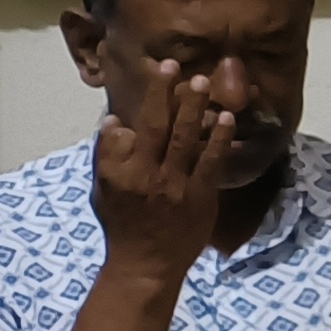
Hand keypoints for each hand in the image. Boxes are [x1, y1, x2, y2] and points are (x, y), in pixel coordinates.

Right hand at [90, 66, 235, 281]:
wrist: (146, 264)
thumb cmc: (123, 224)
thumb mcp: (103, 191)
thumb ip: (108, 156)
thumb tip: (116, 121)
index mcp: (121, 172)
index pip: (133, 126)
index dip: (148, 97)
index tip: (159, 71)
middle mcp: (147, 174)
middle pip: (158, 126)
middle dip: (167, 93)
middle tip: (176, 65)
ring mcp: (176, 184)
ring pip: (185, 138)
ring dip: (194, 108)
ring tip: (202, 81)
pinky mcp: (201, 196)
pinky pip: (212, 162)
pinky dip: (219, 138)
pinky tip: (227, 118)